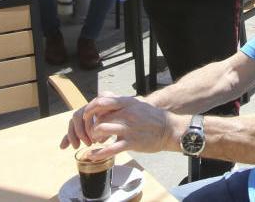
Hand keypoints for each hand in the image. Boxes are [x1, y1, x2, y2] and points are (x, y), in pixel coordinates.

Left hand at [60, 94, 180, 156]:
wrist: (169, 129)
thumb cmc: (151, 117)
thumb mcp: (137, 104)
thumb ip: (121, 103)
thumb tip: (104, 99)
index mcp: (127, 103)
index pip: (101, 102)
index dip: (89, 109)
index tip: (86, 116)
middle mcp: (127, 113)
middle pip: (98, 117)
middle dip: (90, 127)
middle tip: (91, 133)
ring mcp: (129, 128)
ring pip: (101, 130)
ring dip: (94, 137)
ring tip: (95, 141)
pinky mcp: (132, 142)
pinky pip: (110, 148)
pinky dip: (98, 153)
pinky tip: (92, 155)